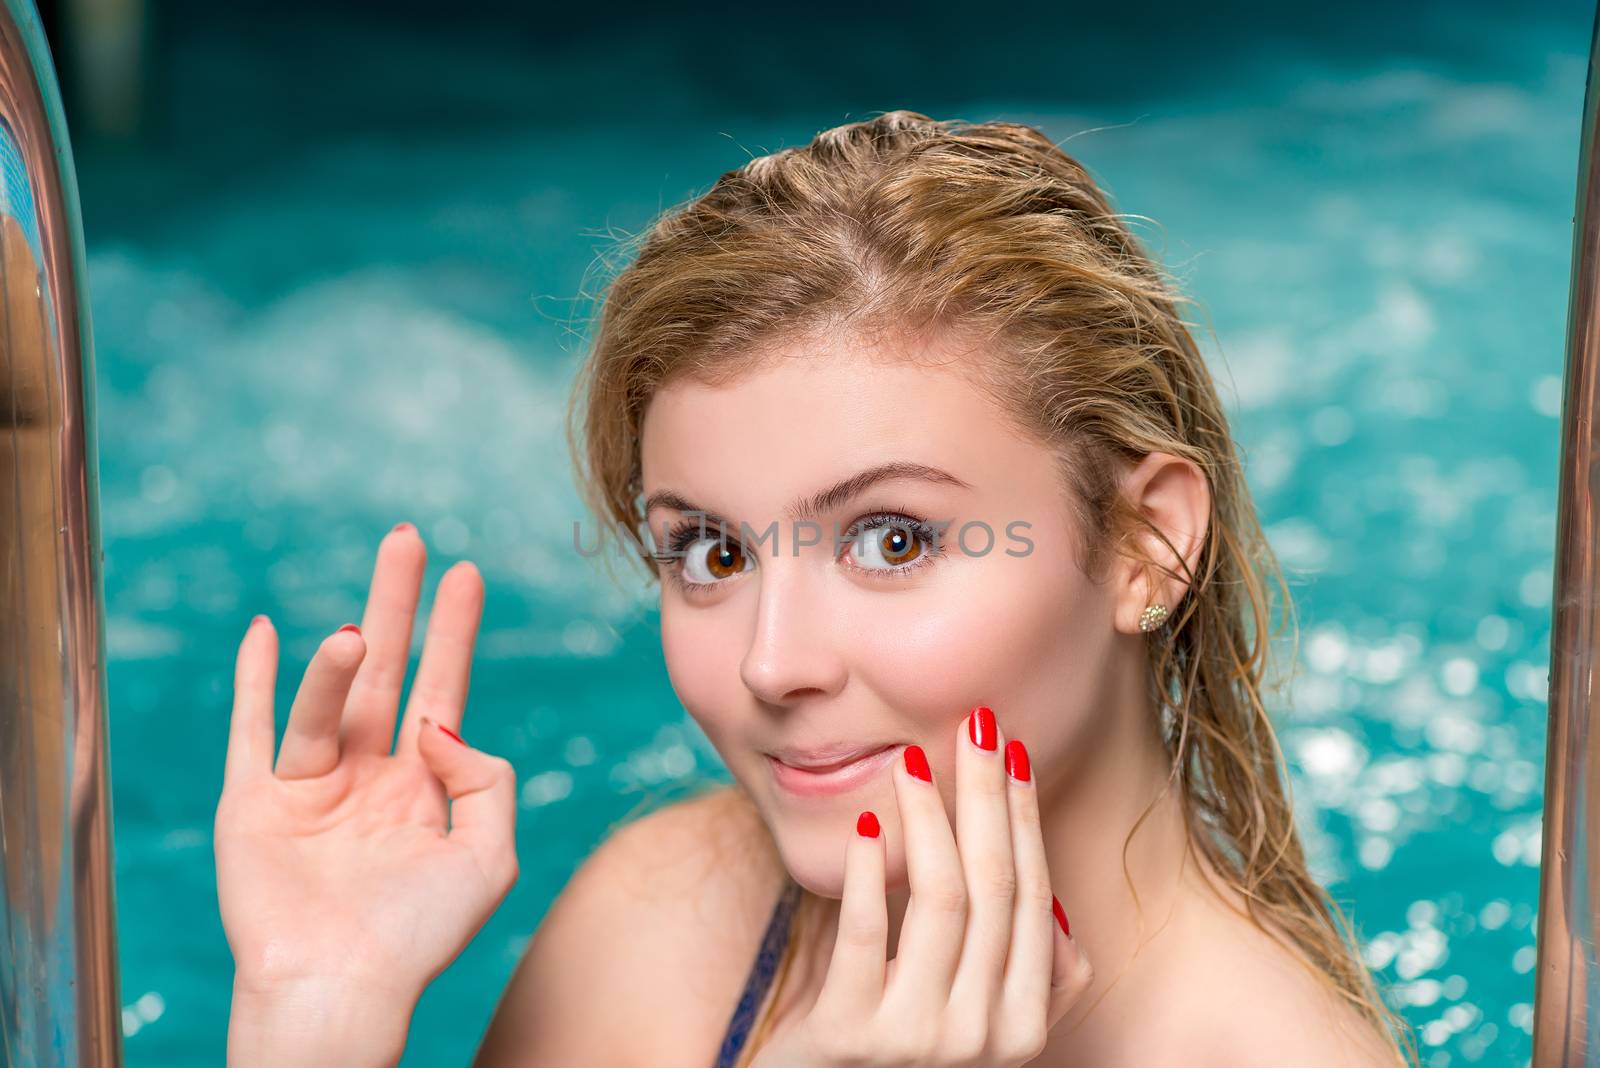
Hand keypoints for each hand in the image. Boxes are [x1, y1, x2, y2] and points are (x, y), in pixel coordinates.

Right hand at [216, 523, 519, 1013]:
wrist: (342, 993)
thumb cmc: (420, 938)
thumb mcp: (490, 856)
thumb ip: (485, 779)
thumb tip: (436, 721)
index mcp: (423, 785)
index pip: (442, 688)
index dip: (454, 632)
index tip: (466, 572)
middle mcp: (367, 775)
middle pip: (385, 671)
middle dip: (398, 605)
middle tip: (406, 537)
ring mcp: (310, 787)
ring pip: (325, 704)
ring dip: (338, 666)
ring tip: (358, 633)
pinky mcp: (254, 805)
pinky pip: (250, 732)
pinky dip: (253, 682)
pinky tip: (262, 632)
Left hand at [751, 707, 1091, 1066]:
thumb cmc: (896, 1055)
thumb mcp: (975, 1024)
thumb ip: (1027, 979)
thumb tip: (1053, 903)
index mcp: (1023, 1027)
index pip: (1032, 898)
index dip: (1024, 820)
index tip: (1012, 753)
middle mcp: (982, 1037)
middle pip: (995, 887)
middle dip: (988, 796)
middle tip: (977, 726)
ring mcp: (917, 1042)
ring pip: (941, 900)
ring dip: (930, 817)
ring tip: (911, 761)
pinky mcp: (849, 1038)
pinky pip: (865, 935)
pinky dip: (868, 871)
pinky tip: (867, 823)